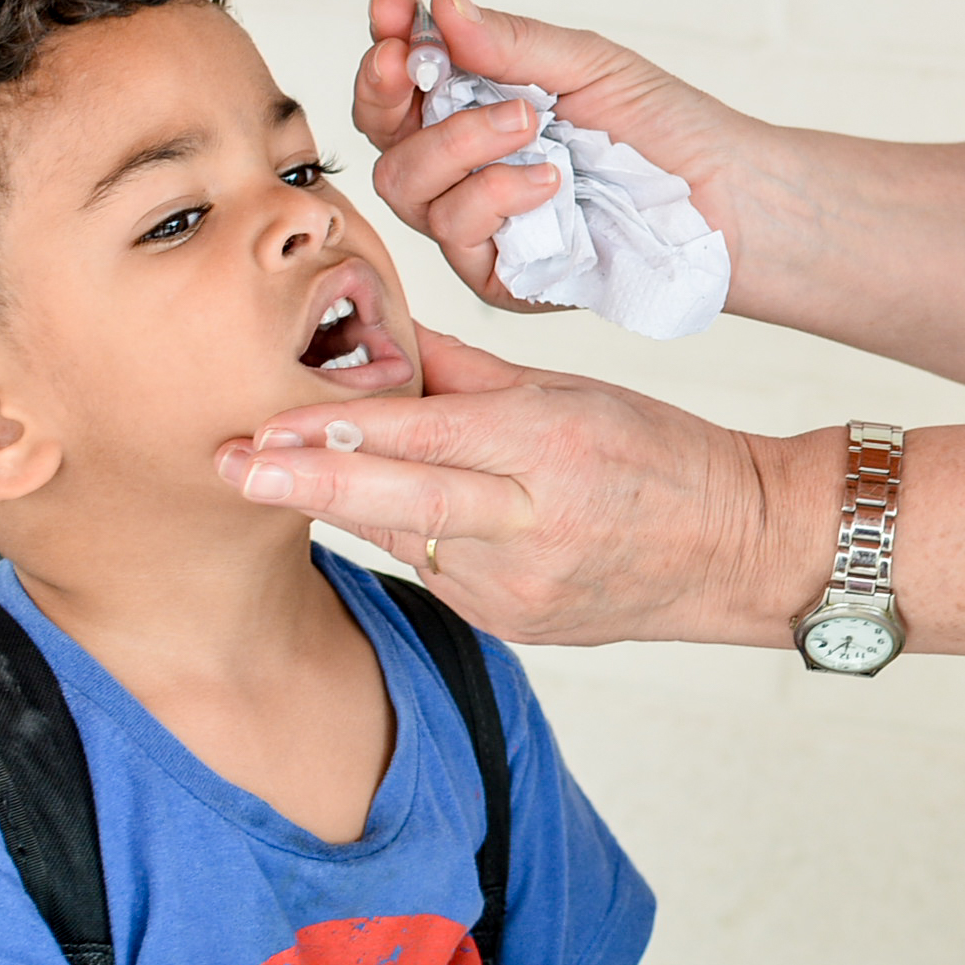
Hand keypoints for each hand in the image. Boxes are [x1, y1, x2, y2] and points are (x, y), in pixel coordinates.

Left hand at [214, 326, 827, 646]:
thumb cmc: (660, 454)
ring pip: (405, 538)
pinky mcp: (514, 624)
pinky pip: (435, 571)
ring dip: (345, 508)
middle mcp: (533, 525)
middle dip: (306, 484)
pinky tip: (380, 512)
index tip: (266, 422)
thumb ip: (468, 373)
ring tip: (268, 478)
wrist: (737, 547)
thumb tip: (382, 340)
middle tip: (227, 467)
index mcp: (552, 448)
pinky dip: (404, 537)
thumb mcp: (571, 390)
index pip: (427, 436)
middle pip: (400, 501)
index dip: (341, 432)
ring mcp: (520, 587)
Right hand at [350, 0, 757, 313]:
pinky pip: (456, 232)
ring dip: (457, 142)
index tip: (392, 8)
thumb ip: (510, 43)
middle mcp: (464, 166)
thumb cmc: (663, 129)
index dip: (386, 42)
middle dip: (387, 91)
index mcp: (476, 107)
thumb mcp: (587, 65)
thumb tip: (439, 5)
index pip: (401, 78)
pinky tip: (549, 180)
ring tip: (530, 123)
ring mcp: (478, 222)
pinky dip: (494, 195)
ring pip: (405, 184)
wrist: (726, 197)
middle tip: (414, 60)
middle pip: (381, 133)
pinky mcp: (499, 275)